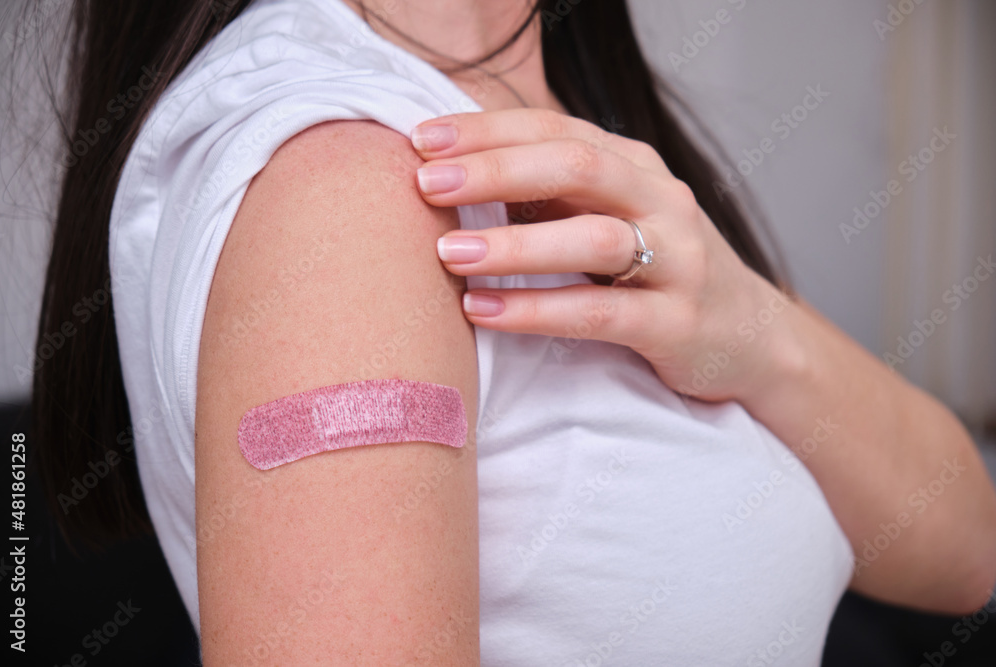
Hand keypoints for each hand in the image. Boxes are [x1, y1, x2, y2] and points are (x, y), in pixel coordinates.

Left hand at [410, 108, 801, 402]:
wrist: (752, 338)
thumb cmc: (660, 272)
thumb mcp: (612, 219)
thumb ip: (552, 198)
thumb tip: (456, 180)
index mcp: (636, 167)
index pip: (556, 129)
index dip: (488, 131)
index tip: (421, 140)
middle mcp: (662, 201)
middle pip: (577, 166)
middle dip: (496, 170)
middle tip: (425, 183)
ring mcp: (678, 261)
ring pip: (594, 239)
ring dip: (515, 245)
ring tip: (449, 251)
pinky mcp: (679, 324)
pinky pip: (602, 312)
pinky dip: (539, 310)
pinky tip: (484, 312)